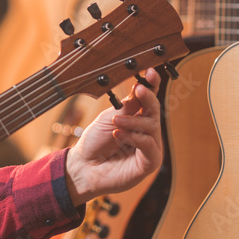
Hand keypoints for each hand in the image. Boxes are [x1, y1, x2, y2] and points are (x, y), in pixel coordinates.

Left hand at [64, 68, 162, 205]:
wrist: (84, 166)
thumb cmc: (95, 142)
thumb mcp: (109, 118)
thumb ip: (127, 106)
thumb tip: (142, 88)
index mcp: (137, 117)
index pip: (149, 99)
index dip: (152, 85)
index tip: (150, 72)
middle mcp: (146, 131)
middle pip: (155, 110)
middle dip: (148, 98)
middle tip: (139, 90)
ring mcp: (149, 147)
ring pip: (152, 127)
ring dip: (133, 121)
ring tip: (115, 122)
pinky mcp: (149, 163)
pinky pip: (149, 145)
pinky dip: (134, 137)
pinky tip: (118, 134)